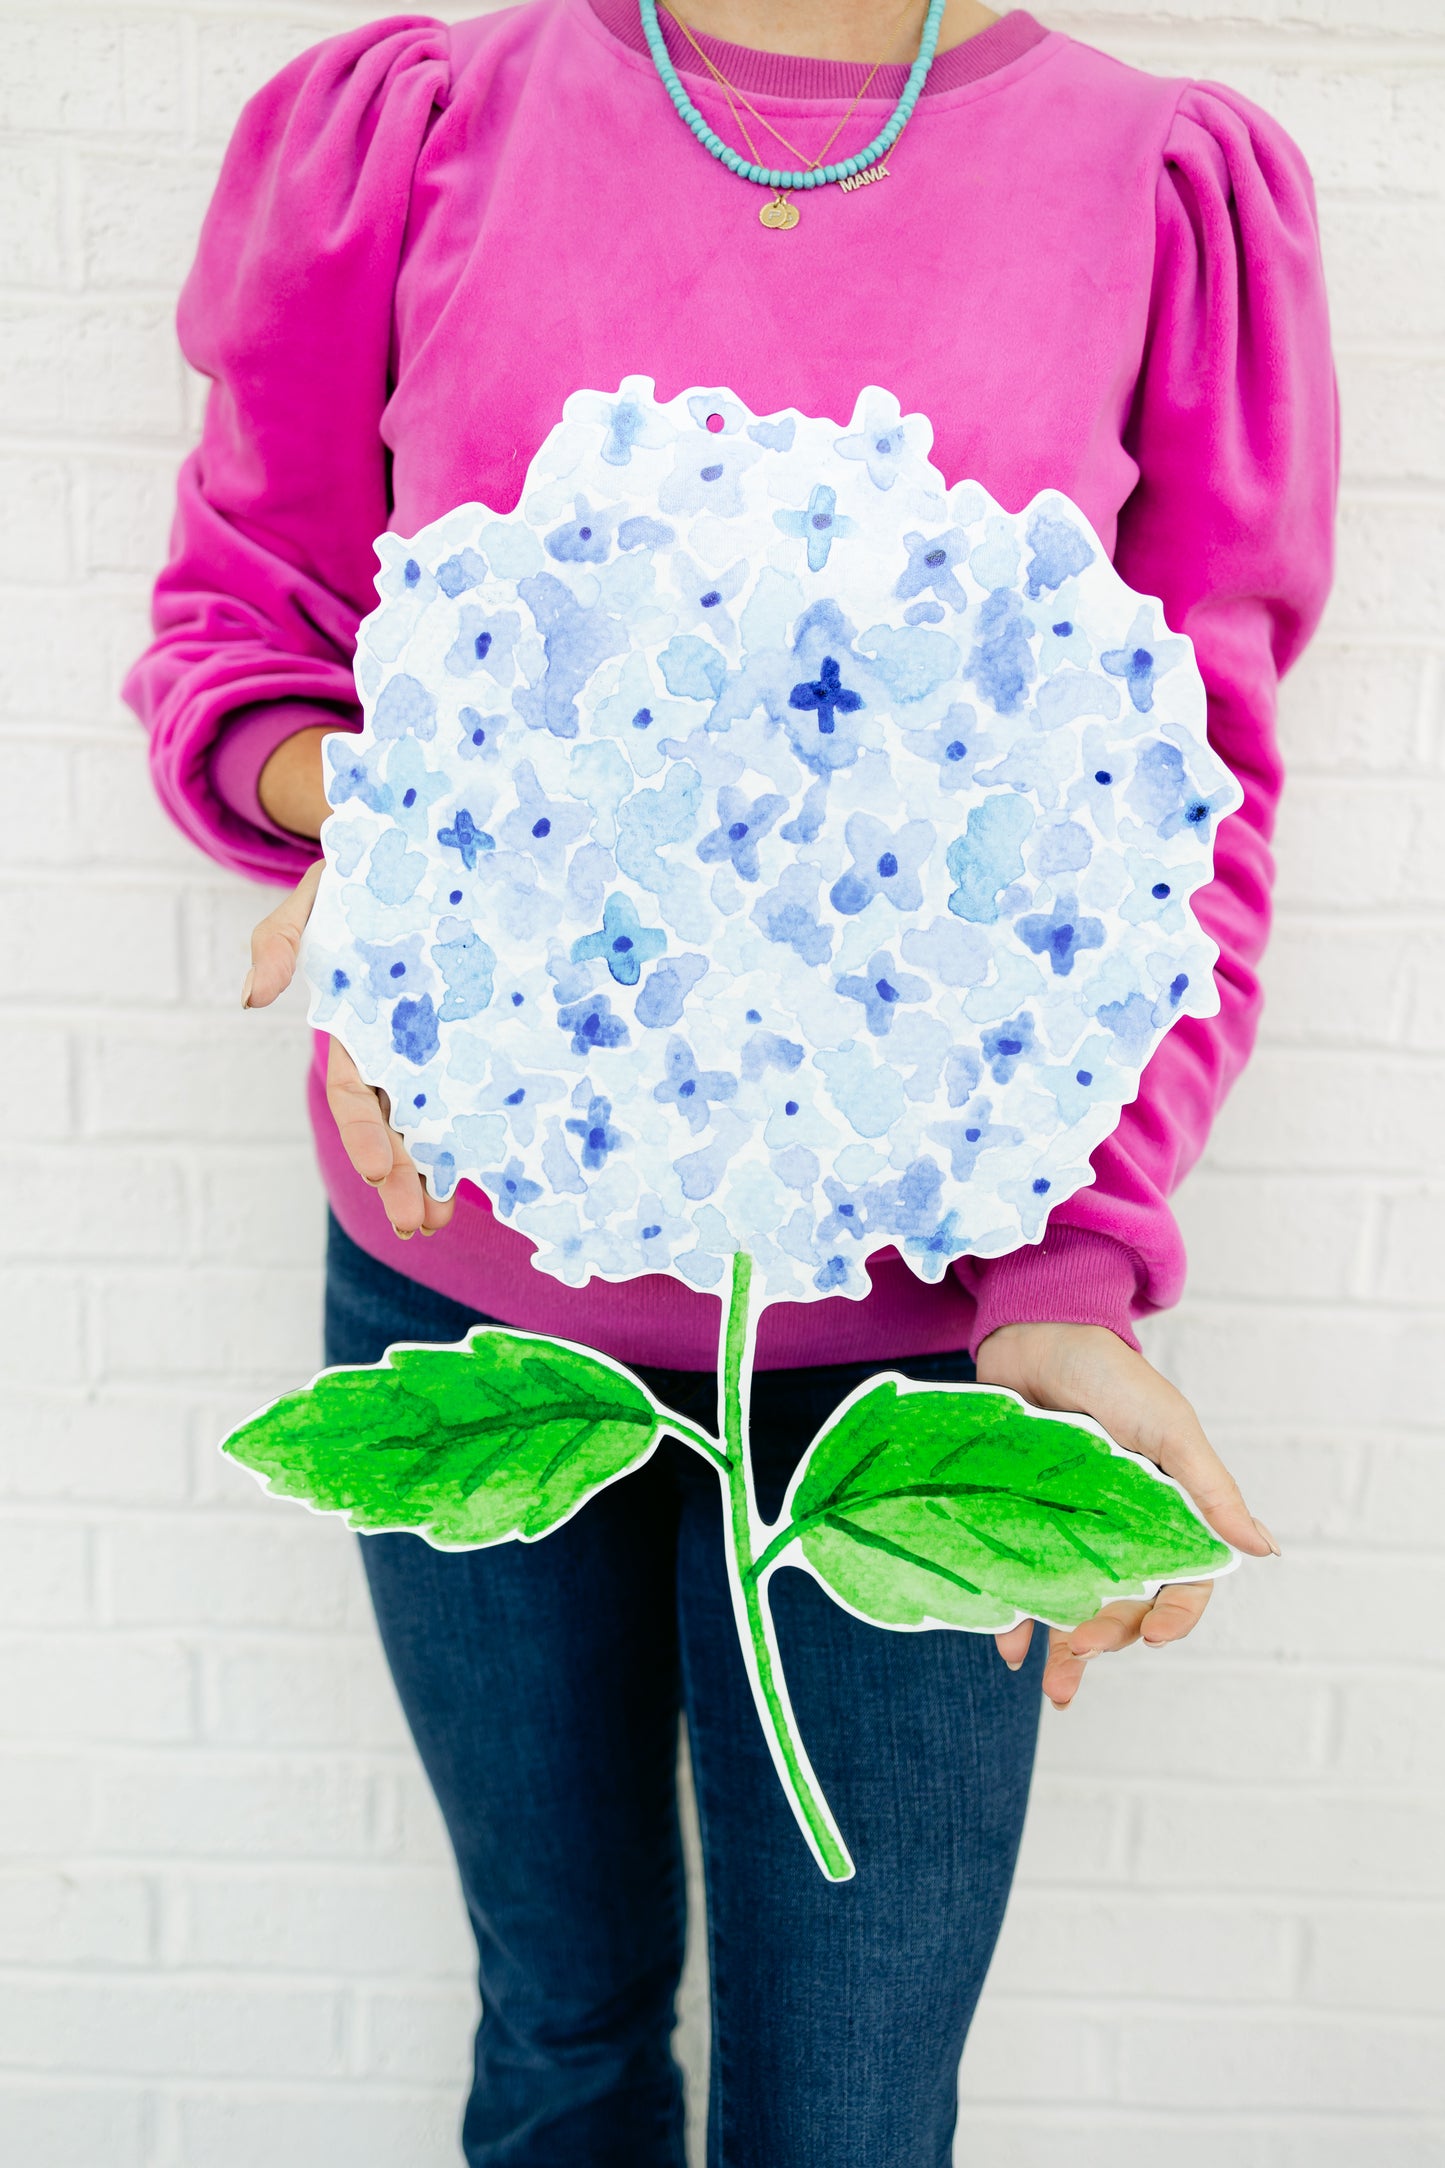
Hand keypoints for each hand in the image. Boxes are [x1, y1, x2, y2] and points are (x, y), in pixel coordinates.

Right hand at [242, 860, 454, 1241]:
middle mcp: (395, 1049)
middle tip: (413, 1225)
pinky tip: (501, 1169)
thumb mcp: (312, 900)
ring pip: (437, 1120)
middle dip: (400, 1176)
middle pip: (394, 1124)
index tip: (375, 1170)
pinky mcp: (481, 1034)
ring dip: (437, 1171)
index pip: (355, 1093)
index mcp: (355, 1026)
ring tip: (442, 1220)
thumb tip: (250, 999)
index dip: (364, 1132)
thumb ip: (281, 944)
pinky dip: (486, 1130)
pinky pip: (483, 1087)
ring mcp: (439, 1047)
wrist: (418, 844)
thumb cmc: (356, 876)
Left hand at [975, 1320, 1277, 1709]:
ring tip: (1052, 1689)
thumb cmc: (1111, 1375)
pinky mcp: (1018, 1516)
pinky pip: (1017, 1577)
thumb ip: (1211, 1491)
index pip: (1184, 1578)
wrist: (1034, 1332)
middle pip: (1122, 1600)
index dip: (1173, 1615)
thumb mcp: (1169, 1429)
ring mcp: (1066, 1524)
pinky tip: (1008, 1647)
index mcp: (1166, 1509)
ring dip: (1063, 1648)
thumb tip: (1264, 1550)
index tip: (1152, 1637)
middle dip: (1107, 1638)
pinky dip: (1013, 1616)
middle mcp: (1118, 1525)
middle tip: (1082, 1654)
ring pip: (1071, 1600)